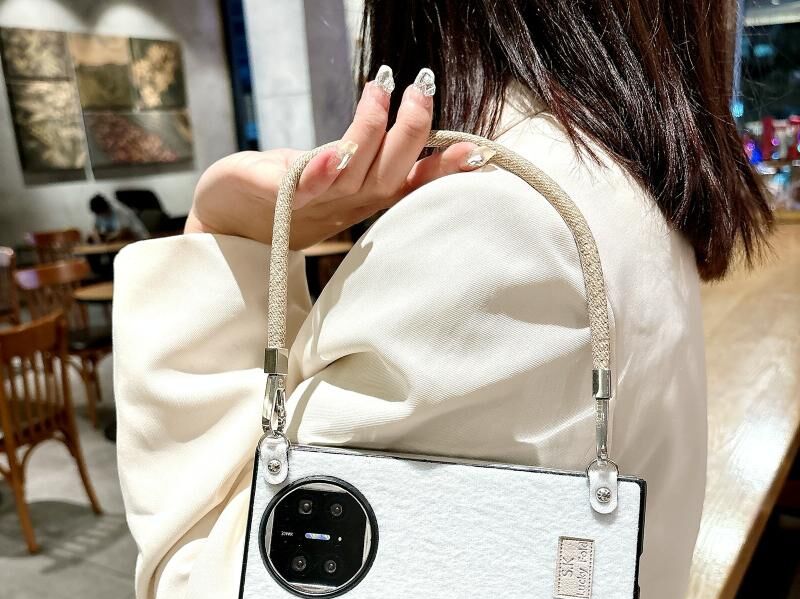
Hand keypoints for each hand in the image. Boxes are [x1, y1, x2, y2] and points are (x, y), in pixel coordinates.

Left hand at [185, 67, 494, 249]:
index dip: (445, 169)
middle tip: (422, 89)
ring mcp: (314, 203)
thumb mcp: (340, 171)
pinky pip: (304, 187)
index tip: (479, 150)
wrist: (229, 221)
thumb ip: (371, 152)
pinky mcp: (276, 195)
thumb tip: (415, 119)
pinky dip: (320, 173)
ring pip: (354, 171)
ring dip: (371, 131)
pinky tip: (332, 154)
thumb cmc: (289, 191)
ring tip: (382, 87)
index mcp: (366, 196)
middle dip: (412, 132)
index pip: (412, 183)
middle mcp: (348, 204)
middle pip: (390, 174)